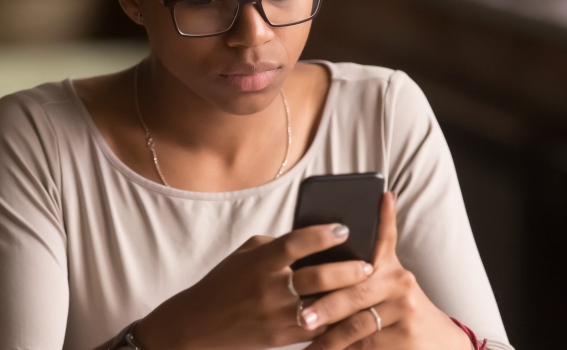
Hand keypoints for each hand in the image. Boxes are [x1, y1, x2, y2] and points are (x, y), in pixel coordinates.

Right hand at [134, 223, 375, 349]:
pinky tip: (350, 312)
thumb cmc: (222, 285)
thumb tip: (311, 239)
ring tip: (367, 288)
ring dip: (348, 297)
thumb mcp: (243, 256)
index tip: (344, 228)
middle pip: (318, 276)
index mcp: (259, 262)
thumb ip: (275, 246)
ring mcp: (275, 315)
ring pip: (323, 305)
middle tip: (368, 264)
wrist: (197, 326)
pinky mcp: (280, 337)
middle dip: (348, 269)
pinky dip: (335, 319)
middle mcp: (269, 288)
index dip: (322, 234)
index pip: (296, 243)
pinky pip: (316, 328)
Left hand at [300, 192, 472, 349]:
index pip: (383, 237)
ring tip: (305, 339)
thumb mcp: (387, 282)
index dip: (381, 217)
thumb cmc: (398, 308)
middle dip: (325, 305)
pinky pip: (364, 345)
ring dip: (327, 336)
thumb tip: (327, 245)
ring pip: (356, 324)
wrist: (438, 340)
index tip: (376, 198)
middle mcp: (400, 282)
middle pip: (355, 291)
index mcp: (389, 266)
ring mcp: (404, 310)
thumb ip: (363, 265)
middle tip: (301, 315)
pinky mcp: (404, 336)